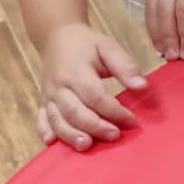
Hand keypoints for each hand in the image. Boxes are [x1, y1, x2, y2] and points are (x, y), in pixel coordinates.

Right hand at [37, 24, 146, 150]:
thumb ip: (125, 65)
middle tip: (115, 136)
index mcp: (76, 71)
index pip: (95, 96)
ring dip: (71, 135)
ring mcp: (48, 95)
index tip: (132, 120)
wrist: (56, 37)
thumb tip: (142, 86)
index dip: (114, 111)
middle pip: (75, 112)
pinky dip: (45, 131)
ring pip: (57, 119)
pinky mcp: (43, 102)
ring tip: (87, 146)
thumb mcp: (108, 46)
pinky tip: (51, 143)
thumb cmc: (86, 44)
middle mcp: (59, 86)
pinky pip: (41, 119)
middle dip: (95, 127)